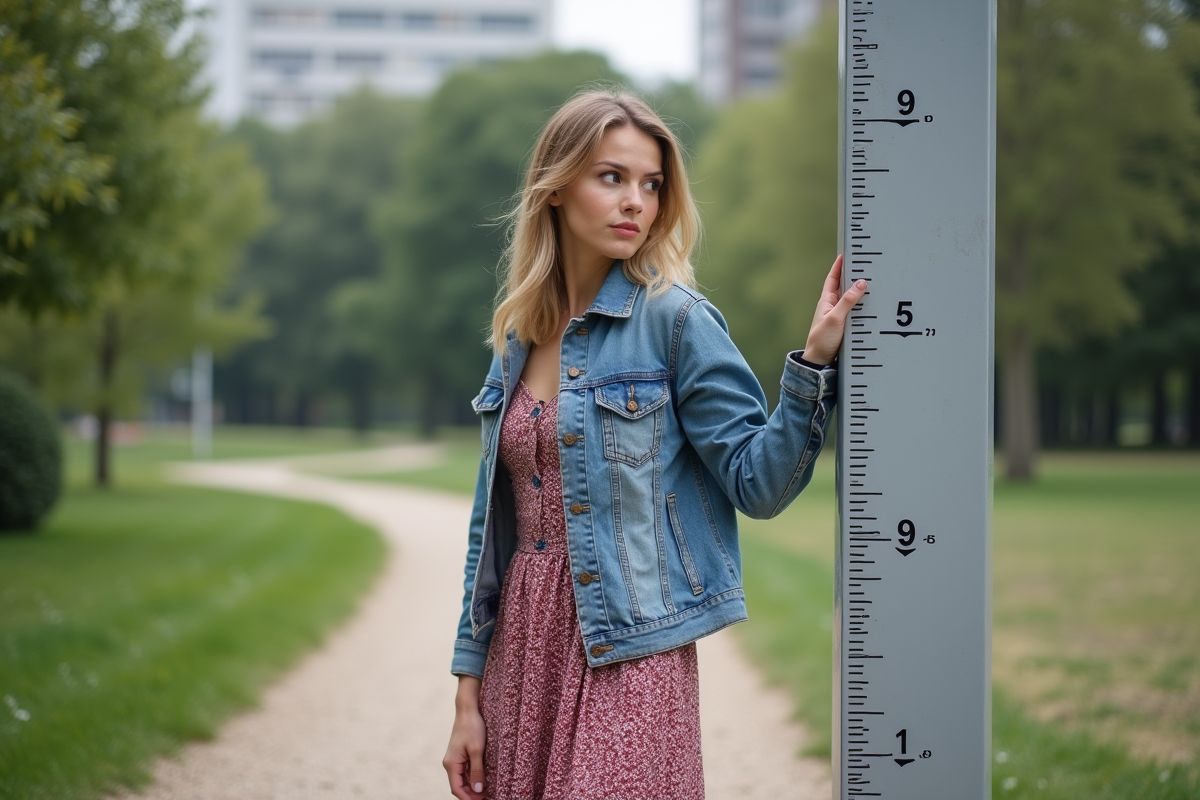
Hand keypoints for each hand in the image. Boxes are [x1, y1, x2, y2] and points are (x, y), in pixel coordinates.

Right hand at [443, 678, 486, 799]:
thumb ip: (477, 771)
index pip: (457, 788)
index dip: (468, 798)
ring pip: (463, 779)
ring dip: (473, 786)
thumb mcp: (477, 750)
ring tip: (488, 791)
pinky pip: (465, 770)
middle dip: (471, 794)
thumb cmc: (472, 727)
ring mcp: (455, 759)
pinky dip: (473, 777)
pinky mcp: (460, 754)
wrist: (468, 709)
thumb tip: (477, 790)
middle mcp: (450, 763)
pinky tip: (484, 779)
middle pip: (459, 786)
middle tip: (488, 796)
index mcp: (451, 763)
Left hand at [802, 254, 866, 365]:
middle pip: (844, 286)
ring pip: (851, 299)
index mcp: (827, 301)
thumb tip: (861, 282)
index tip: (846, 254)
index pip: (833, 278)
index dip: (839, 266)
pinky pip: (856, 311)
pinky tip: (872, 303)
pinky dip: (863, 305)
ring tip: (873, 279)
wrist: (819, 361)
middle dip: (853, 275)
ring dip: (860, 290)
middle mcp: (833, 306)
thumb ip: (848, 301)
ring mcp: (839, 316)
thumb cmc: (822, 340)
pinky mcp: (846, 326)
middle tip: (865, 263)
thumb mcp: (835, 318)